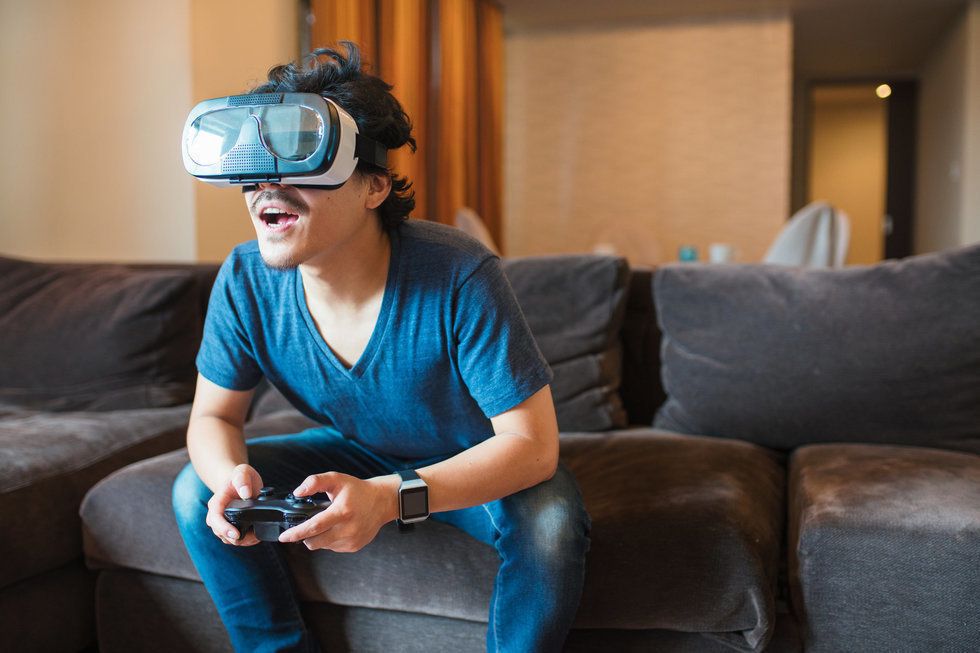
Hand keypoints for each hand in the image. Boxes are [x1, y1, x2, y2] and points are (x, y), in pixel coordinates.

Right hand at [205, 463, 263, 545]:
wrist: (241, 481)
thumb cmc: (241, 477)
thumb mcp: (243, 472)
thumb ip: (243, 480)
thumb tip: (246, 494)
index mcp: (217, 502)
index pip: (215, 518)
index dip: (224, 528)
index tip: (236, 534)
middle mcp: (217, 514)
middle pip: (220, 532)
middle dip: (235, 538)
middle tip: (252, 537)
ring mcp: (223, 522)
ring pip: (228, 539)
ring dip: (242, 541)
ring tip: (256, 536)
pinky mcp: (231, 527)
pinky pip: (235, 539)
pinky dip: (246, 540)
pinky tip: (256, 536)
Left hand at [278, 472, 397, 551]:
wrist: (382, 501)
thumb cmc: (358, 490)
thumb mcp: (336, 479)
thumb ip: (315, 482)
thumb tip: (298, 492)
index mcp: (342, 511)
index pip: (314, 527)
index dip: (296, 533)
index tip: (284, 537)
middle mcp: (348, 529)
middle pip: (315, 541)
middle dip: (305, 536)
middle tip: (308, 524)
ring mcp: (351, 540)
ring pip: (322, 546)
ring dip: (318, 537)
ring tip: (328, 523)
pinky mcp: (354, 546)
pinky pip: (333, 548)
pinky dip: (330, 540)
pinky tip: (338, 528)